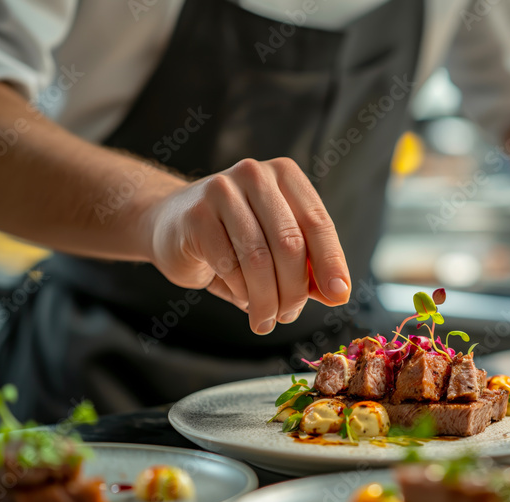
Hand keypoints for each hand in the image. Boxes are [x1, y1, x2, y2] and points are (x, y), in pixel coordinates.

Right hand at [142, 158, 351, 334]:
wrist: (170, 225)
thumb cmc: (234, 238)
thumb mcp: (277, 248)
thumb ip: (309, 267)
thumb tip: (338, 294)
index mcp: (285, 176)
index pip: (318, 222)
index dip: (331, 262)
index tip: (339, 295)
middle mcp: (255, 175)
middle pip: (290, 243)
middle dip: (294, 289)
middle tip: (288, 316)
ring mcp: (222, 191)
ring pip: (259, 258)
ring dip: (267, 299)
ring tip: (266, 319)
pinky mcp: (196, 216)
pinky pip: (229, 265)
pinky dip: (241, 291)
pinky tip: (242, 297)